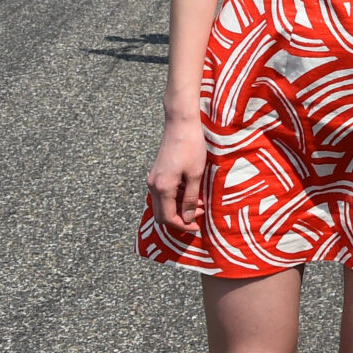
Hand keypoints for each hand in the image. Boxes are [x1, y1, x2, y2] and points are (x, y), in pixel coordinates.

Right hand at [146, 113, 208, 238]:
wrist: (180, 125)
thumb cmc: (190, 147)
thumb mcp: (195, 175)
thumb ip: (190, 198)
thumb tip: (188, 217)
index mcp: (162, 188)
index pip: (168, 218)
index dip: (183, 226)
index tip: (197, 227)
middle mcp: (153, 186)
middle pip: (162, 214)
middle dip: (180, 219)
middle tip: (199, 217)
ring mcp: (153, 180)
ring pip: (163, 204)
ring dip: (179, 208)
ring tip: (199, 204)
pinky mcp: (157, 174)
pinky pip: (164, 194)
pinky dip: (176, 198)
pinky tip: (191, 193)